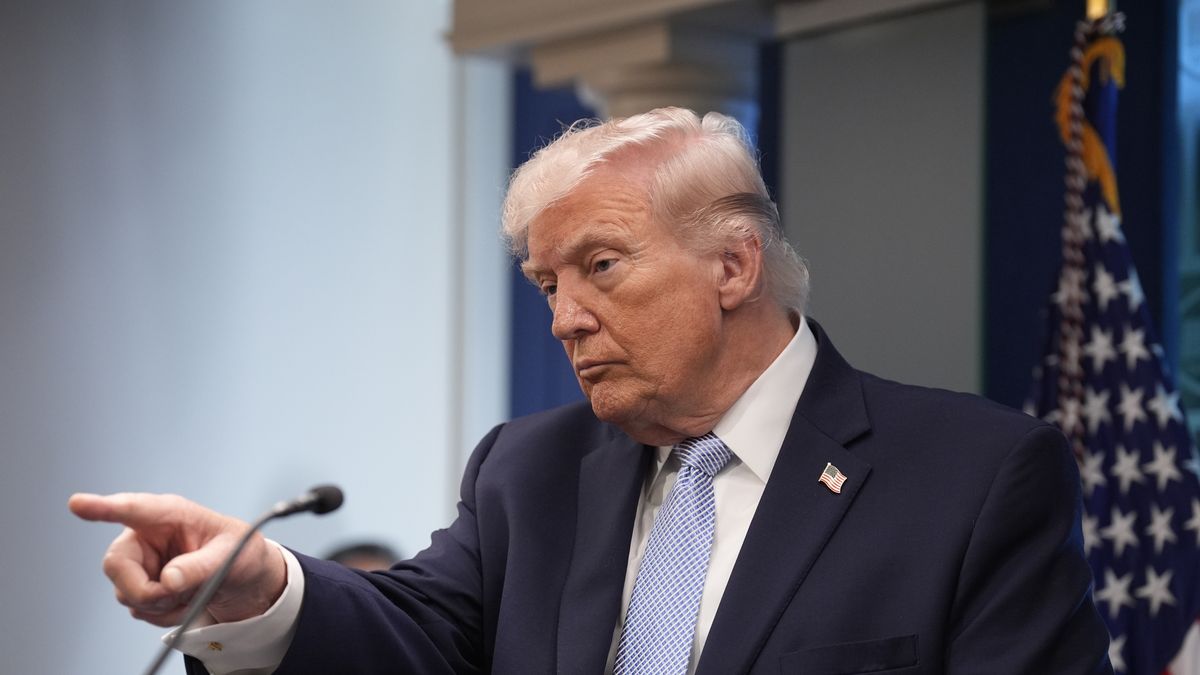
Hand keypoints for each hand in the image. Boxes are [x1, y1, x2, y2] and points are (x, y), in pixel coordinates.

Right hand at [68, 492, 286, 626]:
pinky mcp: (140, 585)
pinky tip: (185, 601)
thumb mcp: (230, 556)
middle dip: (146, 590)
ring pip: (127, 594)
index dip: (103, 507)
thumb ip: (201, 567)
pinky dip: (165, 614)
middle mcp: (146, 536)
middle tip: (178, 594)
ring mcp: (140, 562)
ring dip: (163, 604)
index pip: (132, 508)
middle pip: (117, 565)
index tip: (78, 504)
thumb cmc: (237, 552)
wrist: (242, 577)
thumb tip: (168, 581)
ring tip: (193, 590)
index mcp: (169, 514)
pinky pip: (139, 610)